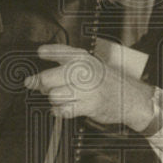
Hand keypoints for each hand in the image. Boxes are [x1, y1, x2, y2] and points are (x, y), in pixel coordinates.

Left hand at [24, 44, 154, 131]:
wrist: (129, 96)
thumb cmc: (105, 81)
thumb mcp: (88, 64)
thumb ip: (62, 64)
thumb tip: (33, 79)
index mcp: (82, 58)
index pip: (57, 51)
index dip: (46, 53)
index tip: (40, 53)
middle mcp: (83, 71)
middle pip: (47, 79)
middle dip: (43, 85)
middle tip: (46, 86)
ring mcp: (86, 89)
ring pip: (53, 96)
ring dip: (54, 99)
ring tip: (63, 97)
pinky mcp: (89, 105)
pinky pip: (63, 110)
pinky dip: (59, 111)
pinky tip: (64, 107)